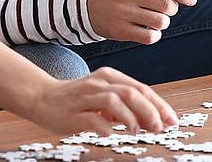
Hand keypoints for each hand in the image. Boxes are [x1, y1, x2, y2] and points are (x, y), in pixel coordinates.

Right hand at [31, 66, 177, 134]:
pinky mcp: (72, 113)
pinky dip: (104, 126)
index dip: (158, 104)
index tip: (171, 119)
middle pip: (130, 92)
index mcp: (109, 77)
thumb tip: (153, 120)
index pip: (140, 88)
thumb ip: (125, 106)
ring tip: (138, 131)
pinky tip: (111, 134)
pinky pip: (91, 118)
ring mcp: (84, 97)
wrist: (41, 97)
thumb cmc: (76, 99)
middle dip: (149, 110)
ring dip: (130, 117)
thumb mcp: (103, 97)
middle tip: (160, 127)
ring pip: (113, 101)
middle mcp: (98, 83)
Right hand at [87, 0, 196, 43]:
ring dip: (164, 21)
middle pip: (166, 5)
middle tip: (167, 7)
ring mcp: (121, 13)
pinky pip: (149, 37)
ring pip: (160, 22)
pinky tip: (148, 28)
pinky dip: (154, 34)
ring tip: (155, 17)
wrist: (83, 1)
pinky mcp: (118, 30)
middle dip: (173, 8)